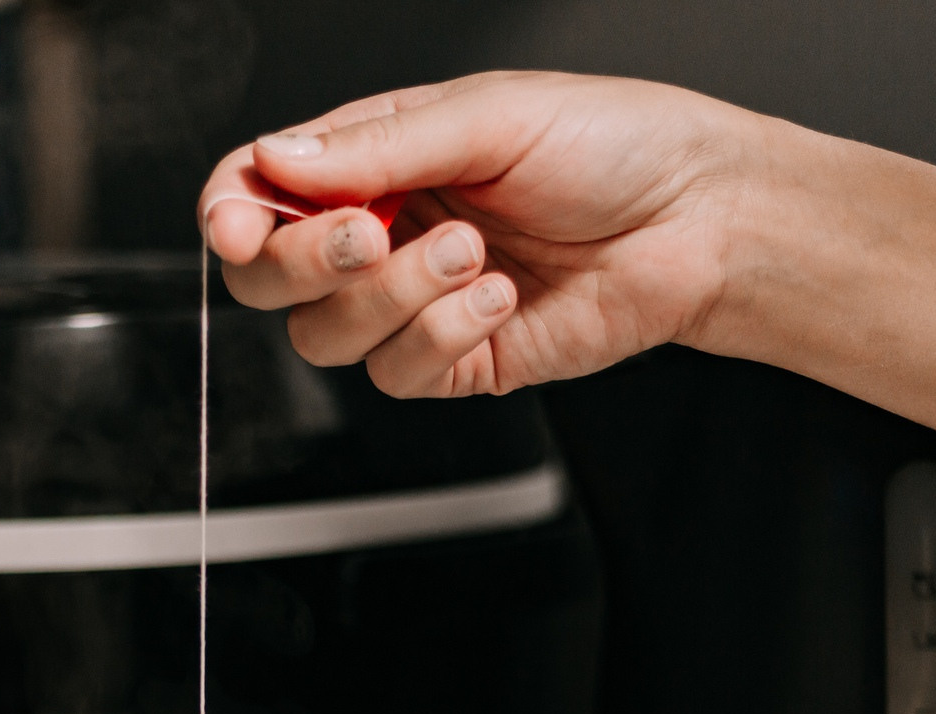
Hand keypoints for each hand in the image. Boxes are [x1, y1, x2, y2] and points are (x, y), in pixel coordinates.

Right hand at [198, 72, 756, 397]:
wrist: (703, 218)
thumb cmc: (616, 144)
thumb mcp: (488, 115)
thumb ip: (375, 144)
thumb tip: (275, 159)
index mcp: (376, 157)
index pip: (261, 190)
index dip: (231, 212)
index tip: (237, 226)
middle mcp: (386, 231)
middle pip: (271, 279)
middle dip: (303, 263)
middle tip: (365, 236)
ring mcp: (417, 303)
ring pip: (329, 336)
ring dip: (395, 297)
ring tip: (475, 254)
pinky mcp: (459, 362)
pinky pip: (399, 375)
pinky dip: (444, 336)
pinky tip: (502, 297)